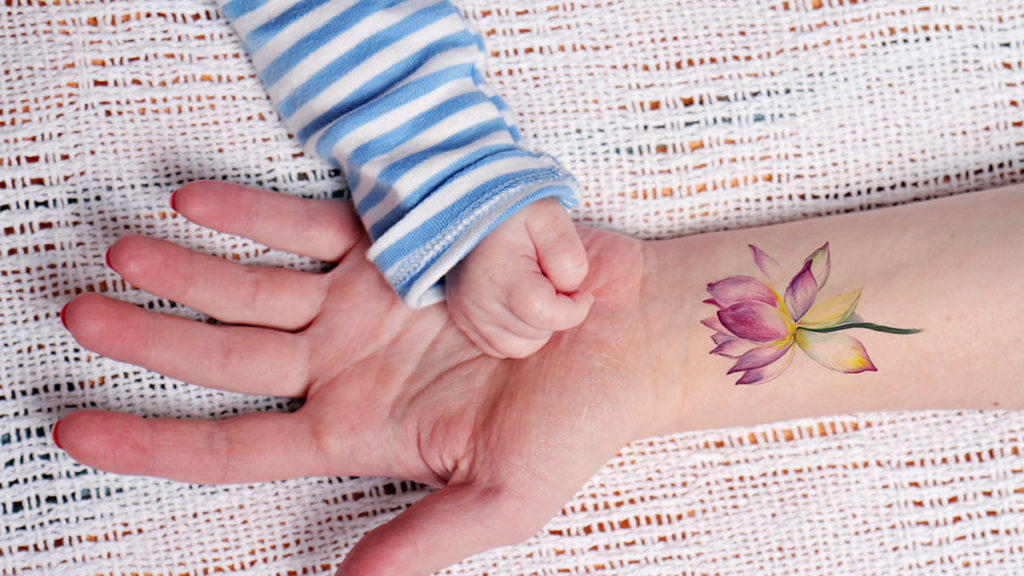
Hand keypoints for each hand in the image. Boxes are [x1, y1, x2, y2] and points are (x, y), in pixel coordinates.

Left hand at [56, 181, 667, 575]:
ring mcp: (364, 302)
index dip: (152, 443)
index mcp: (359, 432)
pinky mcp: (397, 245)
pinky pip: (310, 224)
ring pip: (252, 288)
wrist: (634, 336)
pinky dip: (254, 213)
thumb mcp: (502, 499)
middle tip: (78, 316)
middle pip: (224, 358)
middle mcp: (347, 365)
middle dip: (147, 340)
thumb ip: (419, 540)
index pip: (234, 445)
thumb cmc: (578, 423)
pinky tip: (198, 202)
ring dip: (186, 270)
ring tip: (124, 252)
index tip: (77, 432)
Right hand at [447, 198, 592, 357]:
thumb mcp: (550, 217)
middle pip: (536, 333)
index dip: (575, 308)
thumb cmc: (515, 211)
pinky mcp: (463, 320)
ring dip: (539, 325)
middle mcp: (477, 302)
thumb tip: (572, 289)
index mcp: (499, 276)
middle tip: (550, 279)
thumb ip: (567, 253)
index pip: (547, 316)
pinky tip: (520, 303)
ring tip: (536, 290)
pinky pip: (501, 347)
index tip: (582, 291)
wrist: (472, 206)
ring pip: (521, 347)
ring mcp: (467, 313)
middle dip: (556, 312)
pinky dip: (518, 332)